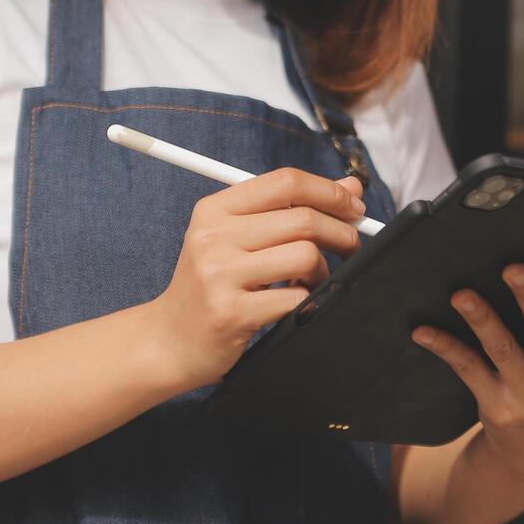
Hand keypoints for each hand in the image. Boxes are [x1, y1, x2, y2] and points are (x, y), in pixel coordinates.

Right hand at [148, 168, 366, 389]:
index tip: (354, 208)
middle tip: (352, 247)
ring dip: (324, 271)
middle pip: (303, 219)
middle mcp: (213, 237)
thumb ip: (292, 209)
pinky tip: (296, 303)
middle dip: (342, 233)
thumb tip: (351, 186)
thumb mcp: (240, 239)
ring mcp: (220, 275)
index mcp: (214, 210)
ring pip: (305, 256)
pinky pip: (295, 299)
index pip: (286, 182)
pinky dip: (307, 301)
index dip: (330, 192)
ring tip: (315, 281)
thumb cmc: (213, 286)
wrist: (170, 341)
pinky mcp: (232, 313)